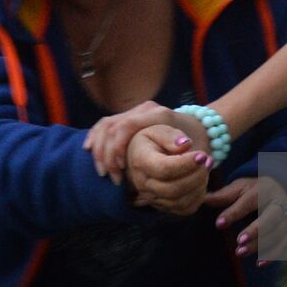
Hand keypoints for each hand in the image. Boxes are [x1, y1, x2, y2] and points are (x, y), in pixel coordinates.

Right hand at [85, 100, 208, 182]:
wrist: (197, 128)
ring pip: (104, 125)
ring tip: (102, 171)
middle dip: (106, 155)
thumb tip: (182, 145)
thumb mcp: (193, 144)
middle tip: (111, 177)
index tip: (120, 170)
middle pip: (110, 127)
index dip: (117, 149)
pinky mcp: (129, 117)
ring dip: (99, 149)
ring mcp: (134, 111)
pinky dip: (95, 137)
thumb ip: (183, 145)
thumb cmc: (195, 141)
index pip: (126, 127)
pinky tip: (89, 150)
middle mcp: (143, 109)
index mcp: (157, 113)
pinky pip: (104, 123)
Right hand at [126, 124, 210, 214]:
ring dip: (199, 186)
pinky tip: (202, 181)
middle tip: (208, 160)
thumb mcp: (159, 127)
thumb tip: (184, 145)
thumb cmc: (156, 138)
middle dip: (196, 175)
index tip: (202, 155)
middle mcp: (143, 183)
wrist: (150, 152)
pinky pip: (184, 209)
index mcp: (140, 161)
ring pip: (179, 202)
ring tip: (206, 168)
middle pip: (172, 189)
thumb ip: (170, 135)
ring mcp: (152, 197)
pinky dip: (198, 197)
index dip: (186, 164)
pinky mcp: (164, 206)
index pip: (163, 169)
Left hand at [206, 177, 286, 258]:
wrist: (285, 188)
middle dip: (256, 230)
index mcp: (263, 190)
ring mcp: (286, 218)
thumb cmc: (256, 190)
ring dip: (260, 244)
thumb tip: (202, 198)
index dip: (234, 212)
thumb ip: (224, 195)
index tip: (218, 224)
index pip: (249, 201)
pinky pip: (285, 244)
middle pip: (270, 217)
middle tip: (239, 241)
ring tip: (240, 252)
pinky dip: (273, 255)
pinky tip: (259, 263)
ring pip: (277, 233)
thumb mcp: (241, 187)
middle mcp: (278, 203)